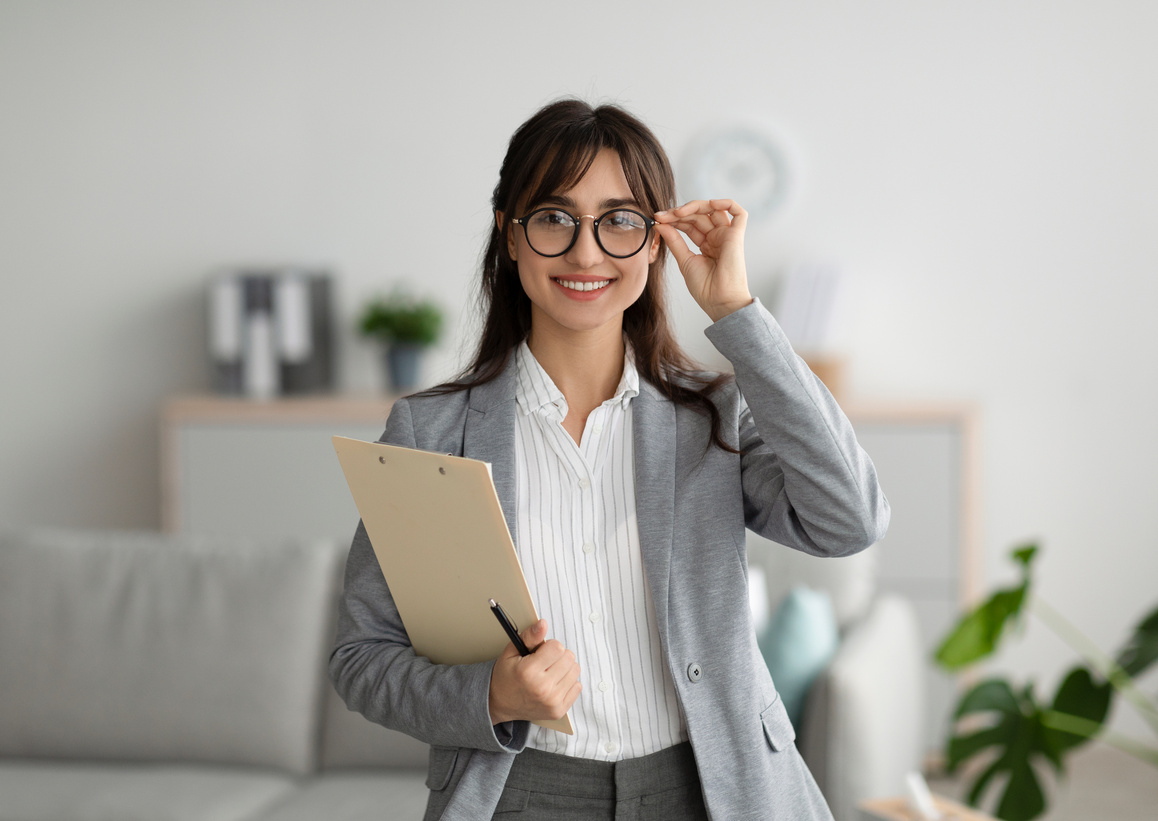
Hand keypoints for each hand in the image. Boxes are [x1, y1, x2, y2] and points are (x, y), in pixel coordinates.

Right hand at [488, 619, 581, 724]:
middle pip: (569, 658)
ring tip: (549, 673)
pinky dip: (568, 682)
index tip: (541, 652)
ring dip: (564, 668)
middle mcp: (542, 688)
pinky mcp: (558, 710)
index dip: (550, 646)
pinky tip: (554, 684)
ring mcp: (552, 701)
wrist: (500, 704)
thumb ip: (529, 636)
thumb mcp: (511, 652)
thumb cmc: (506, 676)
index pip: (557, 647)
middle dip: (558, 656)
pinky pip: (577, 686)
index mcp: (528, 671)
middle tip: (545, 663)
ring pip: (575, 671)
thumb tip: (543, 624)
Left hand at [654, 199, 752, 321]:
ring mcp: (727, 236)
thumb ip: (674, 241)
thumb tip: (660, 223)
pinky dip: (725, 203)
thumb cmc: (704, 288)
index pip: (690, 223)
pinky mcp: (737, 236)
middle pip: (699, 215)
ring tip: (676, 213)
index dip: (674, 219)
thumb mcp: (684, 261)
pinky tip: (709, 203)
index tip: (657, 219)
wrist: (718, 302)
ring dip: (694, 207)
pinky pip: (738, 212)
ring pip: (714, 209)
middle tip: (662, 215)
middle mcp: (717, 238)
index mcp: (707, 244)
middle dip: (679, 212)